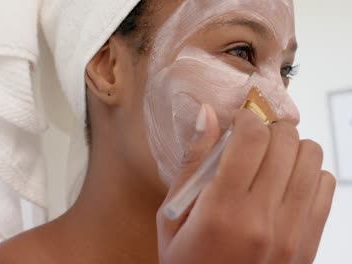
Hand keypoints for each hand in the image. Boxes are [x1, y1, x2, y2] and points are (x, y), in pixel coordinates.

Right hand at [157, 105, 335, 263]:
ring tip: (269, 160)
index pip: (251, 138)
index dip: (245, 118)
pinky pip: (326, 185)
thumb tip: (207, 114)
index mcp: (222, 210)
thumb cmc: (186, 261)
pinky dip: (308, 173)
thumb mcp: (172, 216)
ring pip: (312, 157)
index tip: (237, 121)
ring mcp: (293, 232)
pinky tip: (285, 183)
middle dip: (268, 129)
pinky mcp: (310, 241)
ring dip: (290, 148)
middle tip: (251, 140)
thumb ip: (192, 162)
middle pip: (286, 141)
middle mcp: (264, 219)